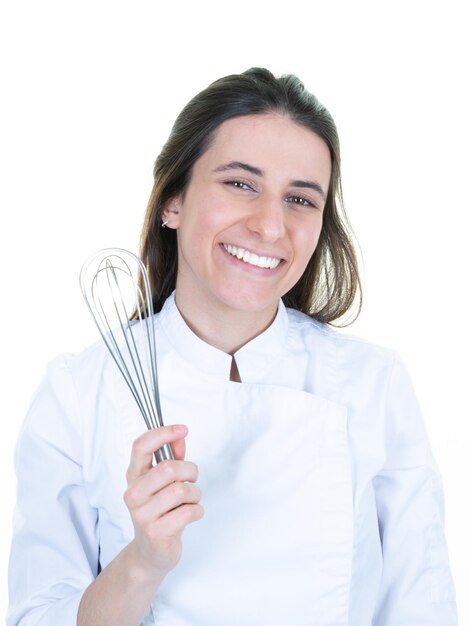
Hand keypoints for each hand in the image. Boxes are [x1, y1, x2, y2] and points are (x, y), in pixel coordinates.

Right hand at [123, 425, 203, 577]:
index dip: (163, 433)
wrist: (150, 552)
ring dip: (195, 494)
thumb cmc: (160, 510)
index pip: (141, 446)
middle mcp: (134, 493)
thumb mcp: (163, 482)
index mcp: (134, 476)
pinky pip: (189, 511)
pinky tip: (189, 515)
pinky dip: (197, 511)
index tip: (182, 429)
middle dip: (190, 471)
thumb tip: (180, 436)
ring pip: (182, 490)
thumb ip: (172, 457)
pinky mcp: (156, 532)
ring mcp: (143, 514)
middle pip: (169, 468)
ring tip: (189, 501)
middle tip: (191, 479)